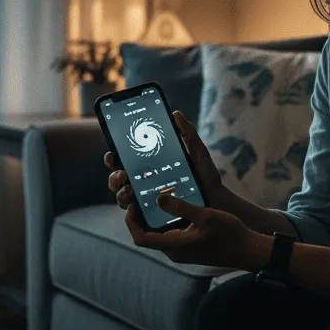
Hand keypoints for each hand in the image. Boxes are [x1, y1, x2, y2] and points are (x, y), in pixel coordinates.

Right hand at [104, 109, 227, 211]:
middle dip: (114, 176)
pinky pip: (136, 215)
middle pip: (117, 178)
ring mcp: (147, 198)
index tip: (113, 153)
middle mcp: (143, 181)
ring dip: (120, 192)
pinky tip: (135, 206)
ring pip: (122, 197)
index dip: (113, 156)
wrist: (217, 199)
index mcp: (149, 164)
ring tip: (129, 189)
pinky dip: (131, 211)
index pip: (124, 159)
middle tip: (122, 173)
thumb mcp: (197, 150)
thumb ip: (187, 132)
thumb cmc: (205, 174)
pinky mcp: (153, 214)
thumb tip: (175, 113)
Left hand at [124, 192, 271, 269]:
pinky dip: (164, 221)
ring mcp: (181, 251)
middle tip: (139, 195)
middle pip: (146, 235)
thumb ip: (181, 207)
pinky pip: (169, 234)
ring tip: (152, 196)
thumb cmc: (228, 233)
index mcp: (174, 246)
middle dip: (139, 217)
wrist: (248, 250)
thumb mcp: (204, 215)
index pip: (141, 238)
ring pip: (157, 234)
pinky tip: (171, 205)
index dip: (131, 221)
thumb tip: (158, 198)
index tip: (132, 203)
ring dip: (152, 218)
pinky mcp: (188, 248)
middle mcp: (173, 251)